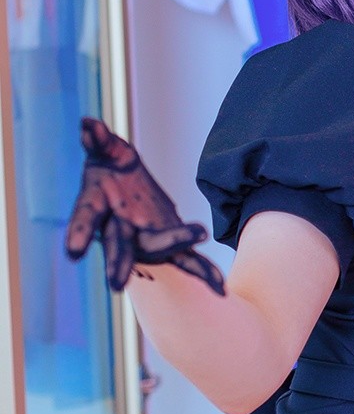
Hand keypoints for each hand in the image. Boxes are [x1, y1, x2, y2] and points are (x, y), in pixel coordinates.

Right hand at [65, 118, 225, 294]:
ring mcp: (145, 239)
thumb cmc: (110, 165)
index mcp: (97, 205)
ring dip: (177, 256)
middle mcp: (118, 229)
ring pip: (160, 251)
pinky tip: (220, 289)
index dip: (79, 232)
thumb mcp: (106, 150)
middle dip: (119, 262)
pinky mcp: (169, 243)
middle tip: (115, 283)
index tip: (73, 251)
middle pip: (120, 245)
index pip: (87, 218)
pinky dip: (203, 272)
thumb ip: (98, 141)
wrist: (125, 184)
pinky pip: (187, 259)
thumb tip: (88, 124)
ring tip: (200, 277)